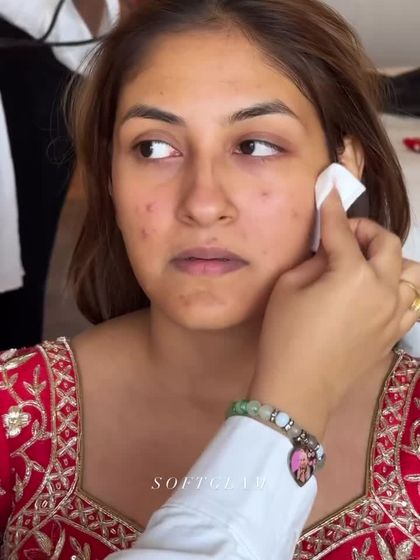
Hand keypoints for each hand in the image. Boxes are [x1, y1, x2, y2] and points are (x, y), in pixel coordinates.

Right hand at [249, 186, 419, 437]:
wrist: (299, 388)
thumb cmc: (285, 335)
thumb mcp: (289, 287)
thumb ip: (316, 260)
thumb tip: (330, 250)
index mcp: (354, 274)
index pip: (343, 231)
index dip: (333, 208)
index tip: (330, 188)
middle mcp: (383, 289)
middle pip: (388, 244)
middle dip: (366, 231)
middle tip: (344, 235)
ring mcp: (394, 313)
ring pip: (410, 273)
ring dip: (389, 260)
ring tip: (365, 266)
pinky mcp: (394, 333)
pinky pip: (411, 302)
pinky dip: (398, 290)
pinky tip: (377, 293)